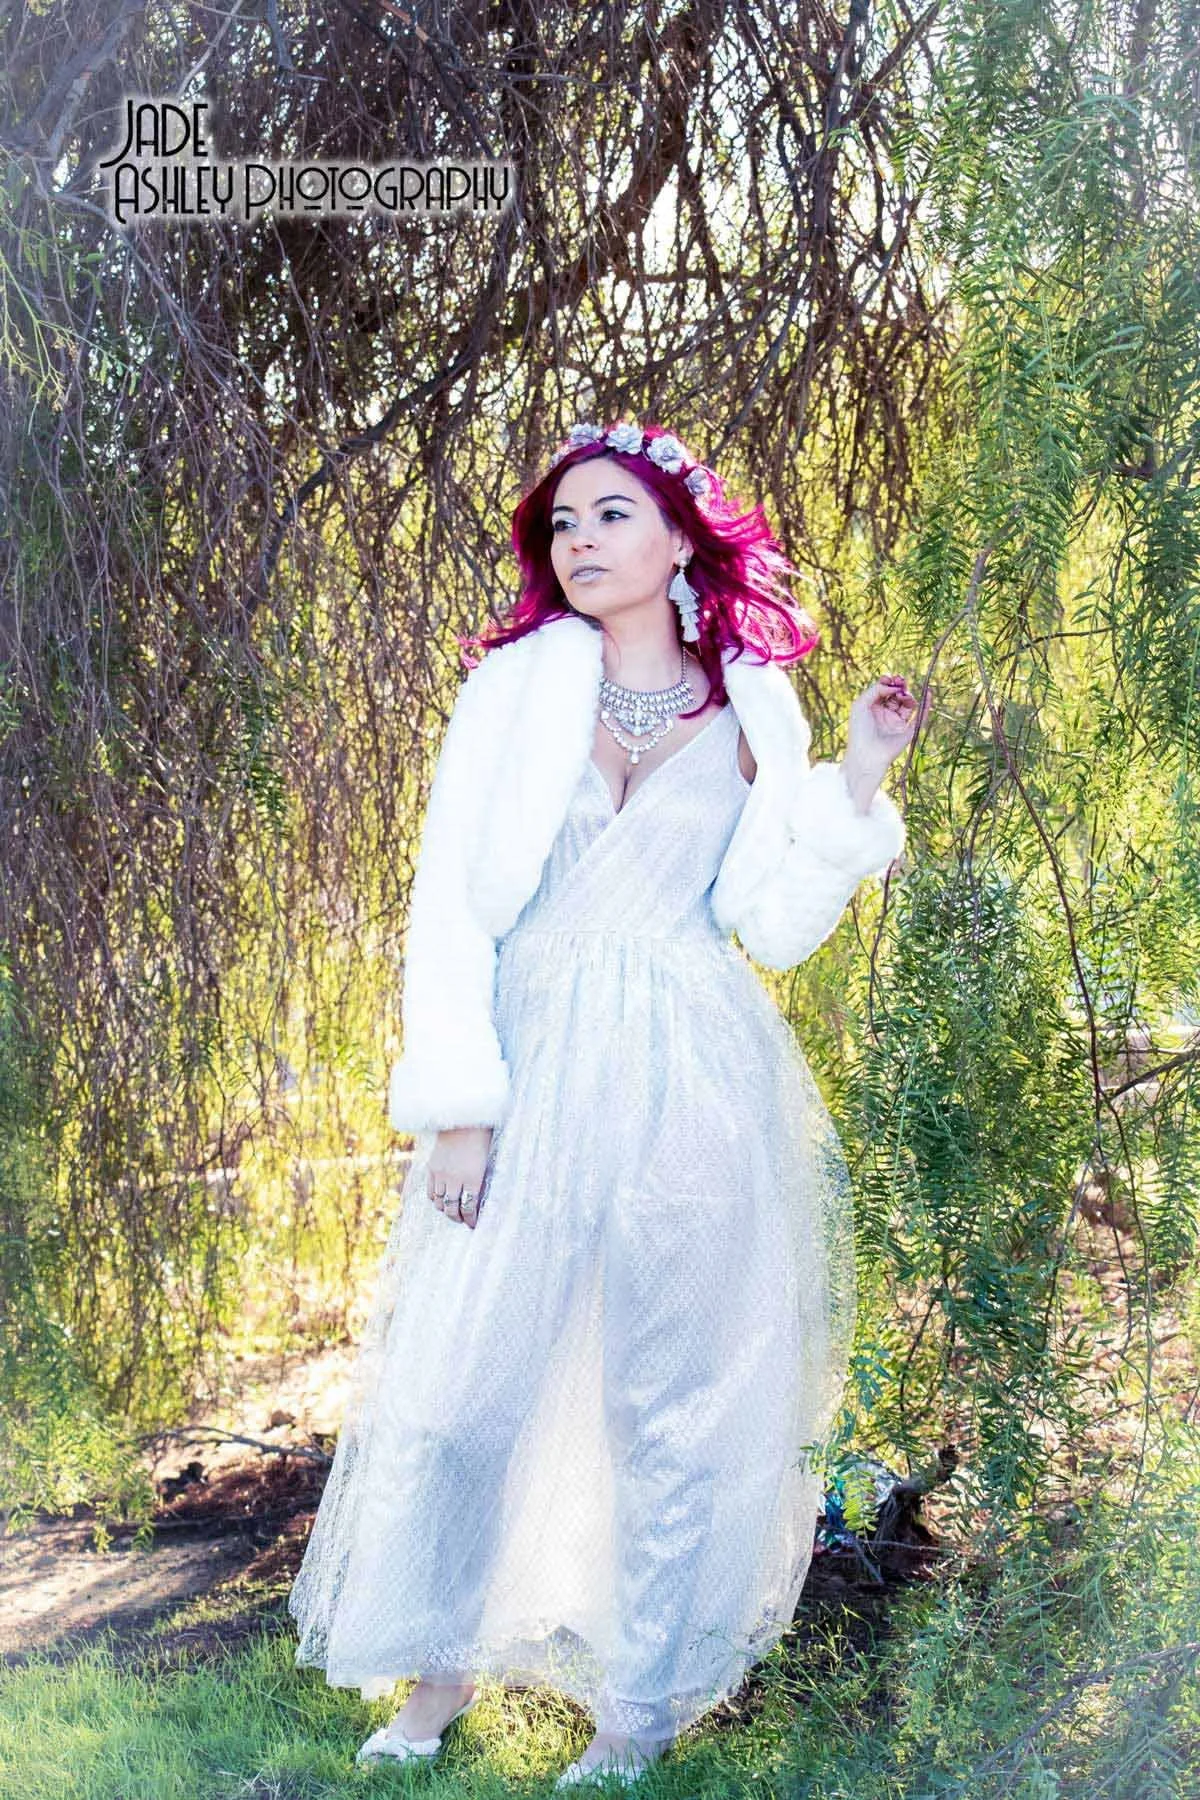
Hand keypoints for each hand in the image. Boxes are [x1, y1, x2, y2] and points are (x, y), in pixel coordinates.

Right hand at [428, 1125, 493, 1229]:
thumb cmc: (480, 1139)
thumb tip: (476, 1199)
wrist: (462, 1120)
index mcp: (472, 1178)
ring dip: (445, 1210)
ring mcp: (441, 1174)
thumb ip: (479, 1182)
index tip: (473, 1224)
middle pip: (452, 1209)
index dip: (471, 1219)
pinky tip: (440, 1200)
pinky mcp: (431, 1168)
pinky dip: (435, 1200)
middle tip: (462, 1220)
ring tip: (451, 1212)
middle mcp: (455, 1179)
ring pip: (439, 1203)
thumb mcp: (485, 1163)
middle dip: (457, 1218)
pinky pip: (430, 1192)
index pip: (469, 1208)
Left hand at [843, 673, 930, 790]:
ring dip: (907, 695)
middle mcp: (886, 715)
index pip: (884, 691)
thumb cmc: (860, 730)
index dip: (888, 682)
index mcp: (872, 708)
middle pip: (896, 695)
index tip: (890, 678)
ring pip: (907, 703)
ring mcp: (897, 723)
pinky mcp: (908, 731)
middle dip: (899, 686)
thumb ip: (876, 689)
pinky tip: (927, 693)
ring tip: (904, 695)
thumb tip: (893, 686)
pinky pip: (920, 716)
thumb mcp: (861, 704)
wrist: (867, 754)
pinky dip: (926, 704)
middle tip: (901, 680)